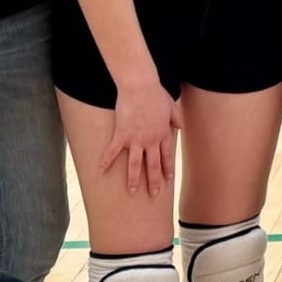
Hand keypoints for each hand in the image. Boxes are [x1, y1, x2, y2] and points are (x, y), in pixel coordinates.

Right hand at [101, 76, 180, 196]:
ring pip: (136, 164)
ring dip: (134, 179)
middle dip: (154, 181)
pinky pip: (113, 151)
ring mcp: (135, 139)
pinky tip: (101, 172)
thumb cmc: (156, 94)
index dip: (167, 168)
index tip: (168, 179)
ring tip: (133, 191)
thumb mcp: (172, 106)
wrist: (140, 87)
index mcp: (163, 134)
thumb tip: (180, 126)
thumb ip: (176, 118)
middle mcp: (150, 140)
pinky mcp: (121, 134)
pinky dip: (106, 162)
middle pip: (153, 165)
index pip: (166, 156)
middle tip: (154, 194)